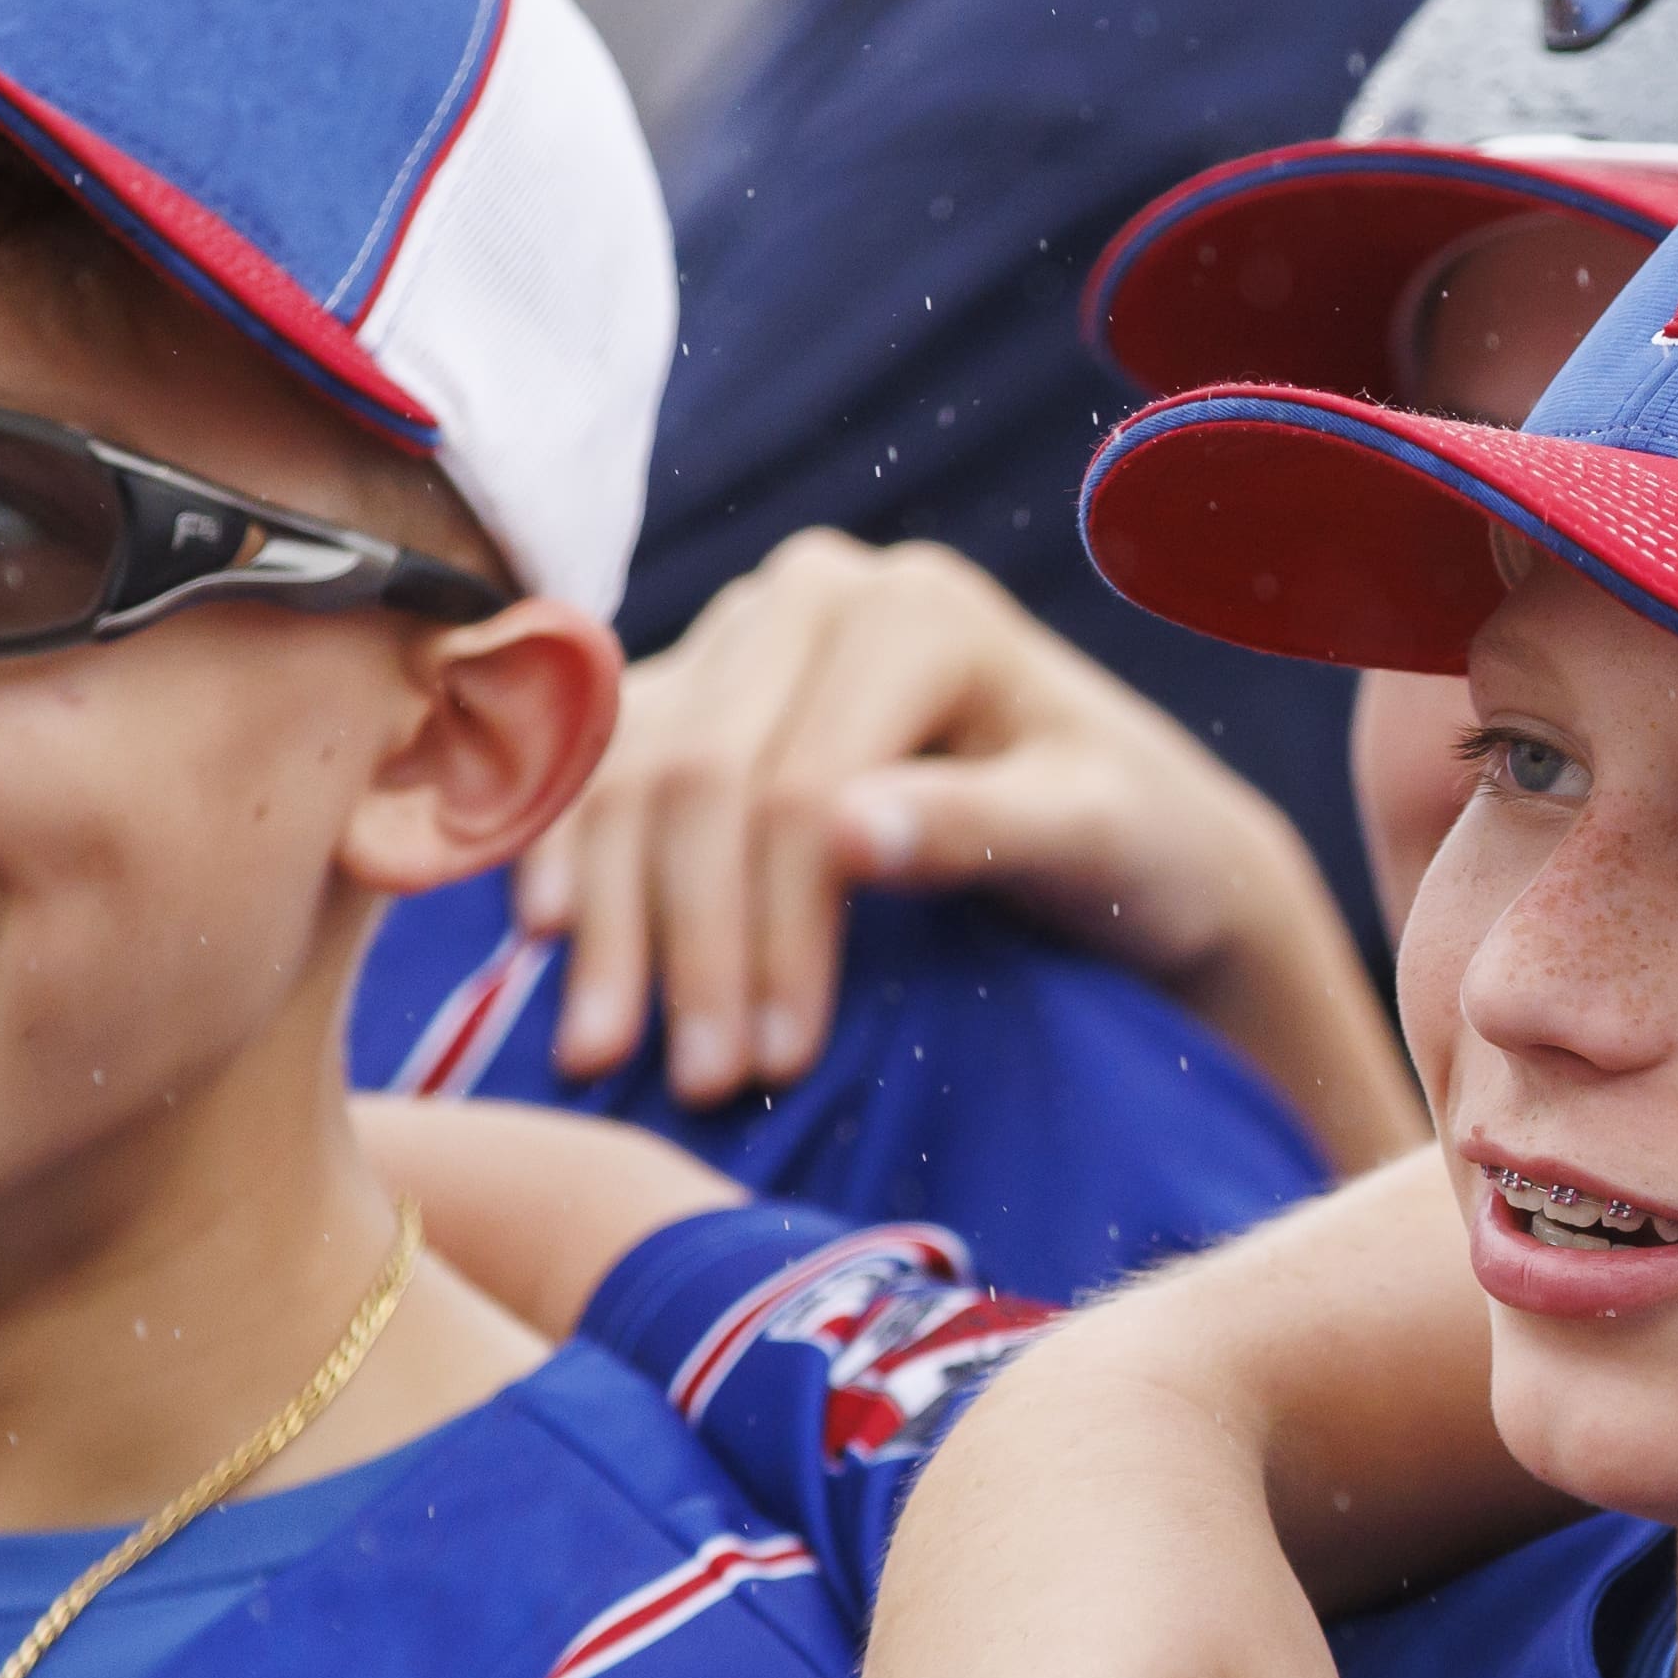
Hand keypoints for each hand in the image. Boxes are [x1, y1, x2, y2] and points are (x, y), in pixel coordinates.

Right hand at [532, 530, 1421, 1164]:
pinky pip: (598, 766)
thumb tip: (846, 831)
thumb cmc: (1133, 842)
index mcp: (914, 613)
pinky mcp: (699, 684)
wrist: (1129, 834)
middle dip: (686, 941)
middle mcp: (814, 593)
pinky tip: (544, 944)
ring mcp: (745, 634)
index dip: (774, 932)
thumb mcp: (1093, 837)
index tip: (773, 1061)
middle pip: (700, 775)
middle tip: (689, 1084)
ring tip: (595, 1051)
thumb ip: (981, 826)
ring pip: (630, 771)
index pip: (800, 787)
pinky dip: (567, 853)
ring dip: (603, 917)